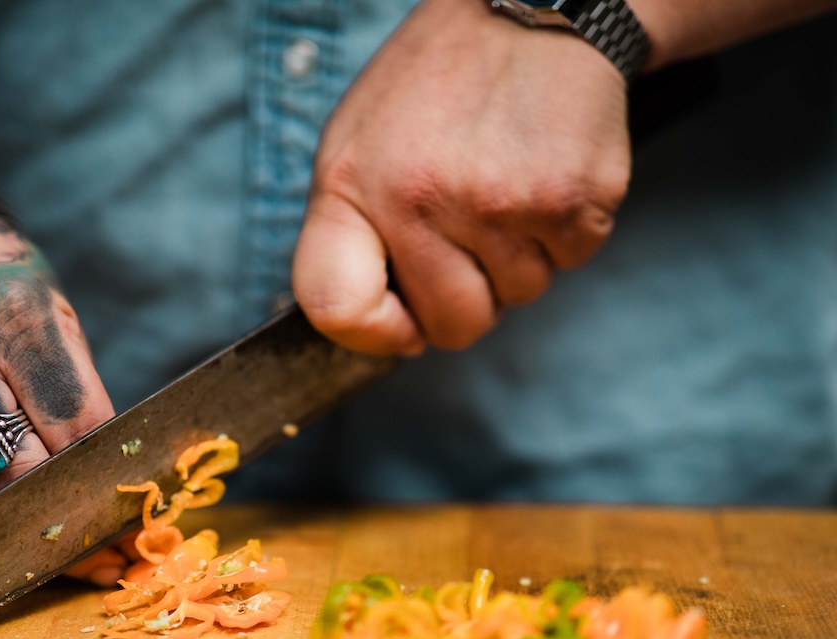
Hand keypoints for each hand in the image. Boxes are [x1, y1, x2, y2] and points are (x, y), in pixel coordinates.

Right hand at [0, 215, 128, 583]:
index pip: (70, 420)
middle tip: (81, 536)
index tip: (114, 501)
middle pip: (11, 468)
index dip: (96, 470)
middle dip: (52, 509)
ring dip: (0, 530)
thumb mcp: (46, 311)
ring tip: (31, 540)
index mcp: (10, 320)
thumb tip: (104, 481)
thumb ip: (74, 391)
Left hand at [293, 0, 631, 352]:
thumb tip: (383, 334)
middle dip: (464, 298)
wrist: (529, 7)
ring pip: (518, 298)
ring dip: (516, 258)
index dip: (373, 334)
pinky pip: (571, 263)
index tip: (399, 321)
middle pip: (452, 328)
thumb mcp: (353, 147)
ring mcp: (500, 202)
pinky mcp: (573, 199)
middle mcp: (420, 197)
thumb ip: (349, 237)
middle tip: (468, 232)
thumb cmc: (432, 89)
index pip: (337, 308)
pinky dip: (563, 233)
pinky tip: (541, 174)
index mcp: (352, 184)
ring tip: (504, 183)